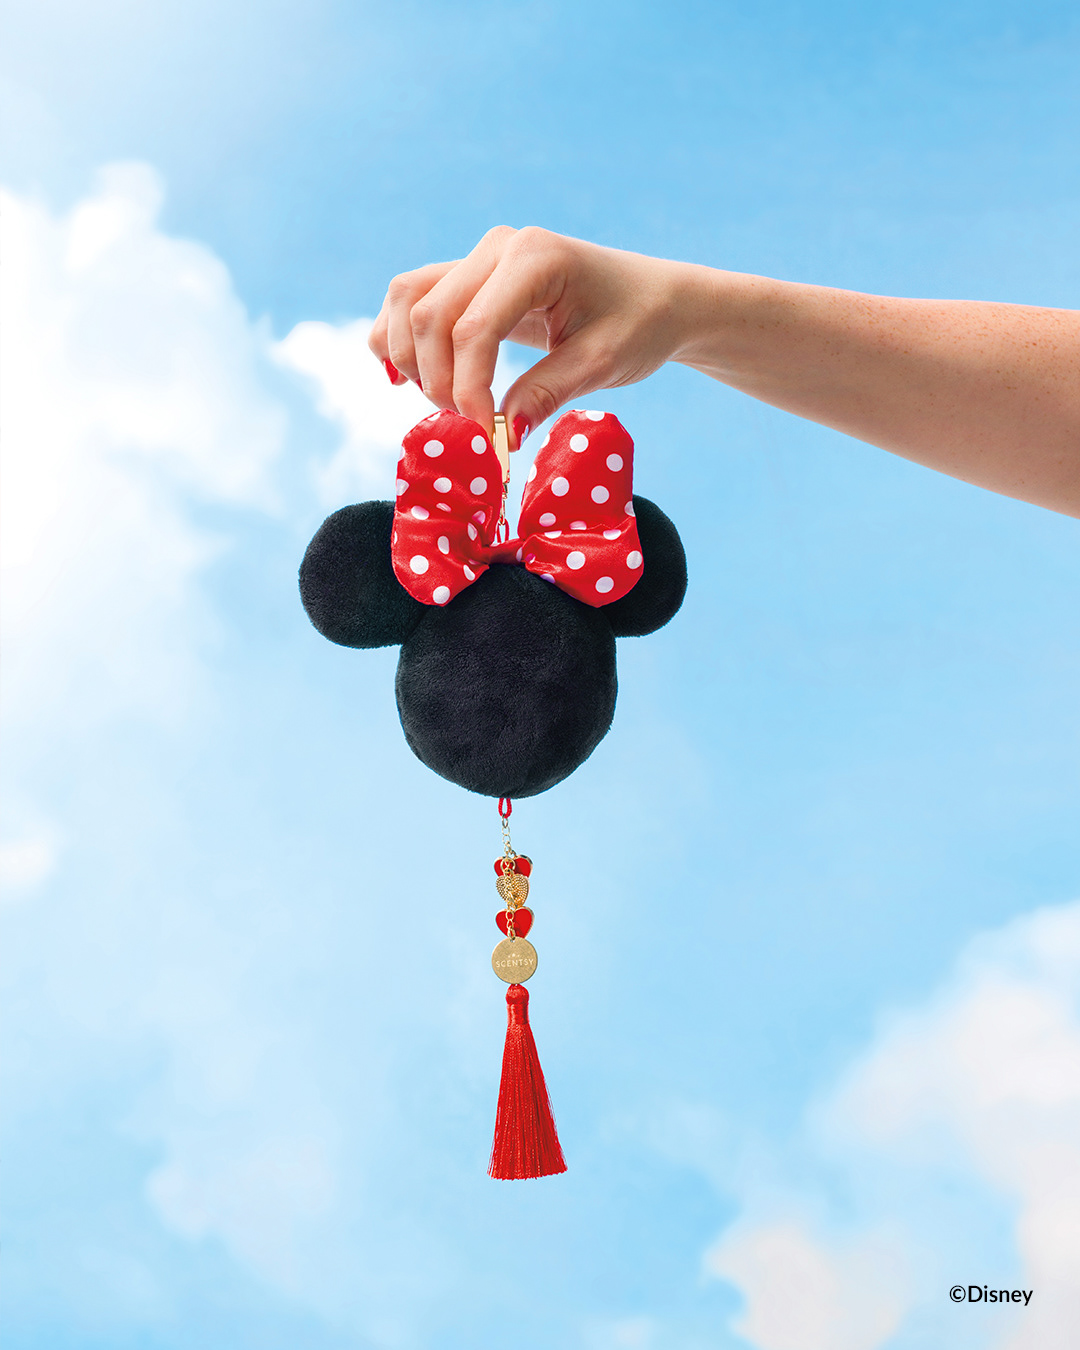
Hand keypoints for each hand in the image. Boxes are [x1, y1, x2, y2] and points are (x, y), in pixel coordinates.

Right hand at [367, 226, 697, 444]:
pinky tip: (406, 377)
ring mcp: (478, 257)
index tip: (486, 437)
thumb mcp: (601, 364)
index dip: (469, 390)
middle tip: (470, 428)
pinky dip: (399, 338)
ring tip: (443, 403)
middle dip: (438, 381)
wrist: (652, 299)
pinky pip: (412, 299)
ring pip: (407, 301)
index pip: (473, 330)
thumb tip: (503, 434)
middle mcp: (497, 248)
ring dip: (409, 359)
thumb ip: (548, 394)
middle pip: (429, 316)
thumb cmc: (636, 326)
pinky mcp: (467, 276)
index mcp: (535, 258)